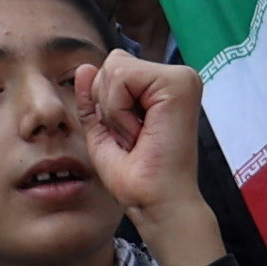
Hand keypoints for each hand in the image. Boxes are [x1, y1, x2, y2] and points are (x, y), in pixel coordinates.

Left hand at [76, 51, 215, 265]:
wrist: (154, 203)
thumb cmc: (134, 175)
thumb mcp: (103, 129)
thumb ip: (93, 97)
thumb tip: (84, 67)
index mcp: (162, 88)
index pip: (114, 67)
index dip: (107, 104)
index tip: (129, 136)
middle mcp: (177, 78)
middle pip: (113, 62)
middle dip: (108, 104)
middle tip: (133, 138)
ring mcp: (182, 78)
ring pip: (115, 67)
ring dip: (114, 110)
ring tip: (137, 137)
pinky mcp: (179, 83)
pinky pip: (123, 75)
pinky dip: (119, 110)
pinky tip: (140, 132)